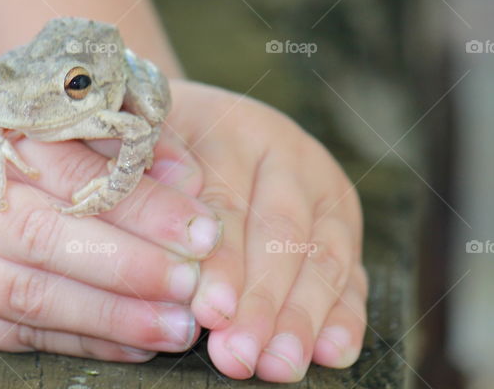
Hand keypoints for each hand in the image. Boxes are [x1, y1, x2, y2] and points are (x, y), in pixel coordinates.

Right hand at [0, 75, 223, 360]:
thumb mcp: (19, 111)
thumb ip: (99, 135)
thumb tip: (186, 173)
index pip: (65, 167)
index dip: (138, 199)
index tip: (204, 225)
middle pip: (44, 236)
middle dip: (129, 266)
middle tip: (197, 285)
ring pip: (26, 295)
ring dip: (109, 316)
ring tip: (176, 328)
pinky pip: (10, 334)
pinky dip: (76, 341)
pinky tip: (130, 347)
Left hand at [154, 81, 366, 381]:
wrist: (192, 128)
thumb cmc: (155, 148)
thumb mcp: (143, 141)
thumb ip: (152, 163)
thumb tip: (172, 187)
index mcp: (232, 128)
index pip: (230, 203)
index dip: (221, 263)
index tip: (209, 312)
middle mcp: (285, 153)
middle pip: (280, 235)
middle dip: (261, 304)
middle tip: (240, 355)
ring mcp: (320, 188)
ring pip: (321, 257)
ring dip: (301, 319)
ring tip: (279, 365)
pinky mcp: (341, 222)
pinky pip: (350, 271)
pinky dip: (344, 316)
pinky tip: (331, 352)